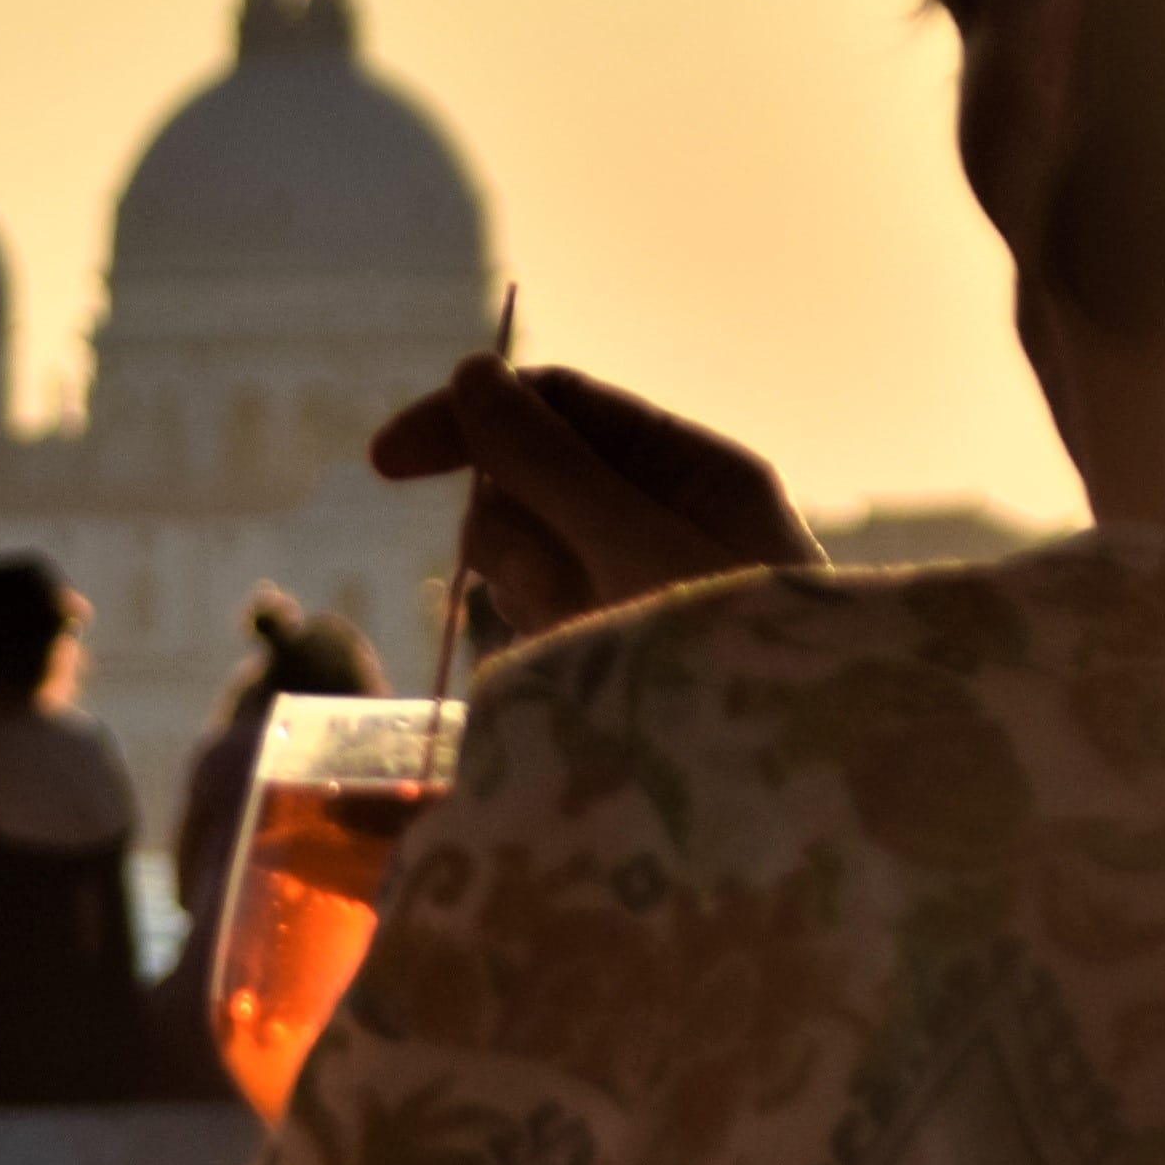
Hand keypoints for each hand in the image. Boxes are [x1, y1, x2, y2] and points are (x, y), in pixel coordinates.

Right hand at [371, 358, 819, 652]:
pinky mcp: (609, 641)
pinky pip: (535, 609)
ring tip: (579, 639)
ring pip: (523, 549)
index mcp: (690, 470)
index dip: (470, 418)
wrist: (778, 790)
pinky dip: (538, 631)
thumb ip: (550, 465)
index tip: (386, 462)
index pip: (559, 405)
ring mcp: (633, 582)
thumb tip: (473, 374)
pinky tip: (573, 667)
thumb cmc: (732, 658)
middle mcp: (662, 515)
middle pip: (529, 478)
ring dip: (527, 586)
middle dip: (514, 529)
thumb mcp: (636, 549)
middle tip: (553, 588)